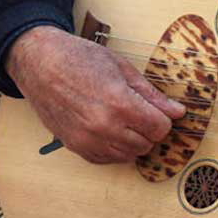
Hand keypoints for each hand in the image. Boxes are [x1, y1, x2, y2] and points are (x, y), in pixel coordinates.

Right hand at [5, 25, 186, 163]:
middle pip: (147, 143)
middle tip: (139, 111)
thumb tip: (178, 111)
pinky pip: (106, 159)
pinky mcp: (73, 146)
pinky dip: (114, 148)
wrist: (39, 62)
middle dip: (149, 129)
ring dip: (133, 140)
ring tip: (123, 118)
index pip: (160, 128)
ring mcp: (86, 139)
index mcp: (119, 104)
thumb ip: (152, 95)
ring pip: (128, 155)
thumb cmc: (80, 58)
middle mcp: (103, 127)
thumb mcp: (122, 69)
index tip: (157, 109)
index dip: (163, 118)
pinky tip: (109, 128)